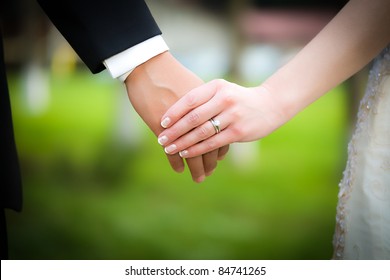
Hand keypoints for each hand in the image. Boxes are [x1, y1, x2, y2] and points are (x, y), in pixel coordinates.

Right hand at [125, 52, 228, 181]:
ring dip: (196, 166)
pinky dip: (176, 162)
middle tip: (209, 172)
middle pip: (208, 144)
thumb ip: (203, 101)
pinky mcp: (162, 127)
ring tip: (199, 177)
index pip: (217, 131)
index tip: (219, 157)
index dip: (219, 146)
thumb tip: (211, 111)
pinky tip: (179, 170)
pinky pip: (173, 151)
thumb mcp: (191, 85)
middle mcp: (197, 115)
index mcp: (207, 105)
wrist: (147, 66)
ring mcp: (180, 123)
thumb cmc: (169, 74)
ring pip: (193, 151)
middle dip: (209, 161)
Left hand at [157, 79, 287, 157]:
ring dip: (182, 142)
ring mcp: (232, 116)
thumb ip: (202, 98)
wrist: (269, 105)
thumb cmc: (238, 99)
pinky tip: (185, 153)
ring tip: (169, 149)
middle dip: (174, 131)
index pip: (190, 99)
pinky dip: (197, 149)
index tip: (162, 123)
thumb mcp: (221, 90)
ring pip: (201, 132)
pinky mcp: (238, 132)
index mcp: (217, 86)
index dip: (174, 112)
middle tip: (161, 139)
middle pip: (193, 117)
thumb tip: (173, 113)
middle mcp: (224, 99)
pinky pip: (212, 143)